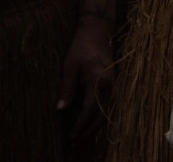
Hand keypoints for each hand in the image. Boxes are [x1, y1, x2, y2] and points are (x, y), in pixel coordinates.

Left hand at [56, 21, 112, 140]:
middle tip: (76, 143)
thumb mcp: (70, 66)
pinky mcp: (112, 81)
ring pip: (106, 111)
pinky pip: (107, 103)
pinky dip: (99, 116)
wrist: (98, 30)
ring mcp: (113, 83)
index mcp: (98, 81)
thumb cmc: (81, 47)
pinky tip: (90, 121)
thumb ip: (66, 89)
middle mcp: (109, 84)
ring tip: (82, 136)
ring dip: (95, 126)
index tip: (71, 137)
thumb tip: (60, 109)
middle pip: (101, 114)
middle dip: (89, 131)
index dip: (80, 125)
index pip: (89, 110)